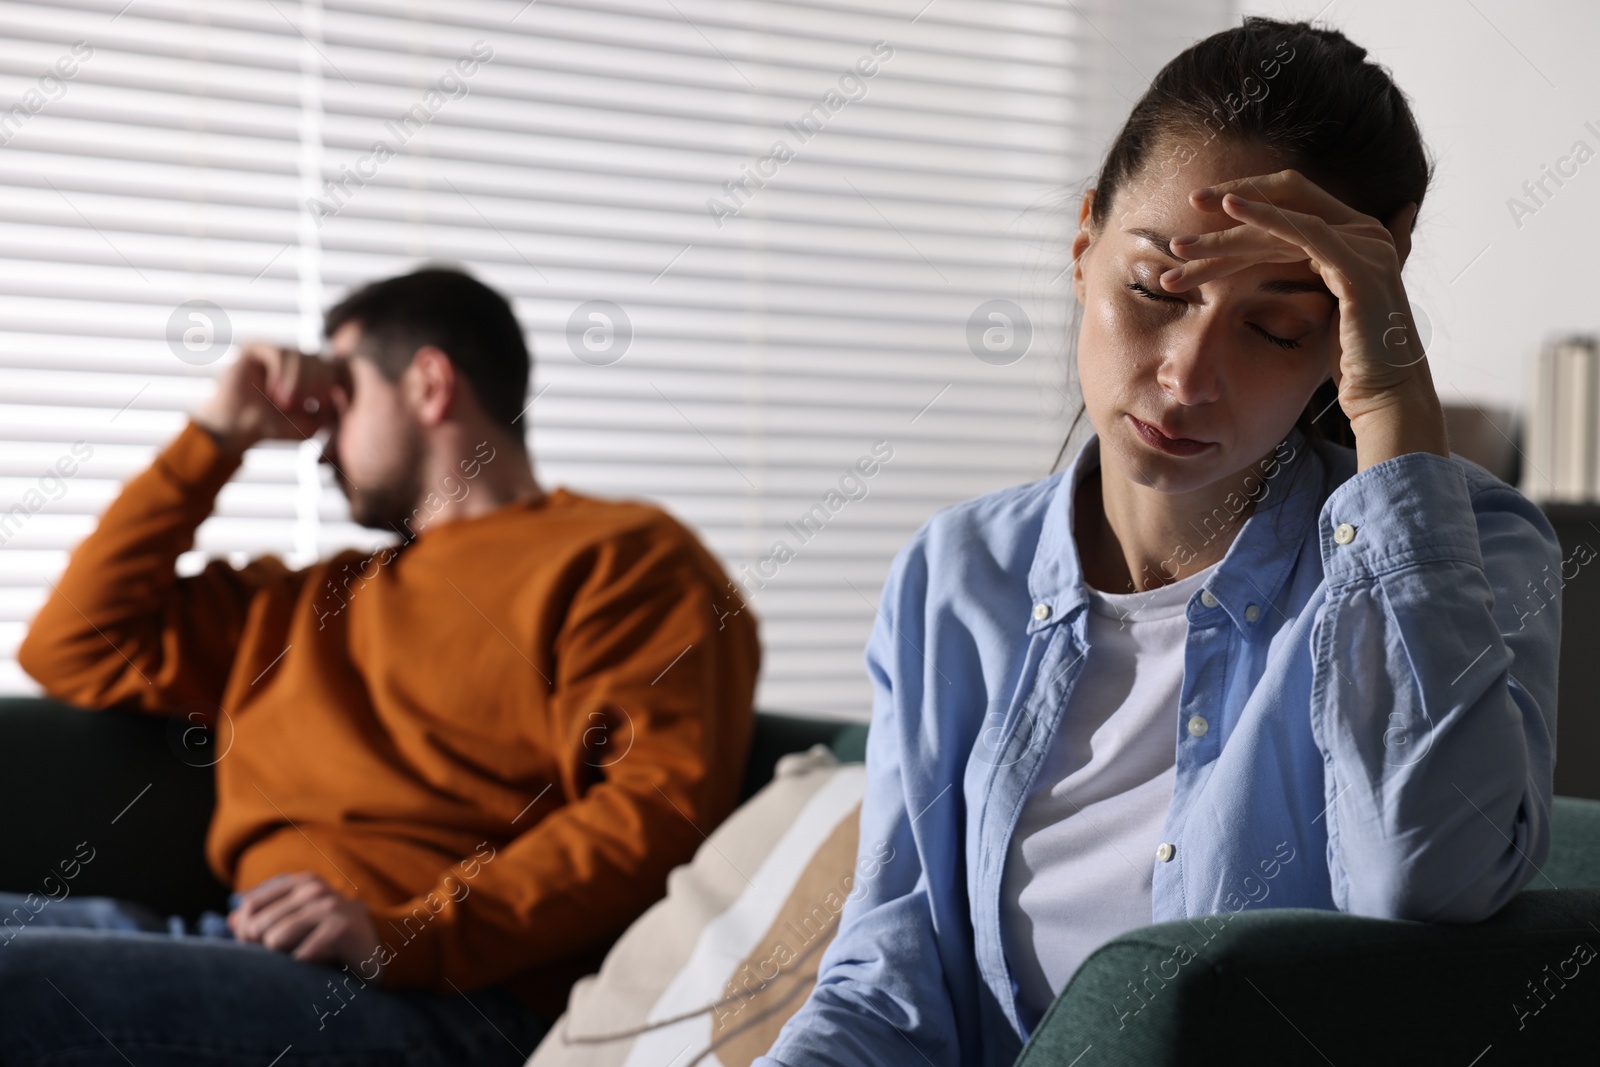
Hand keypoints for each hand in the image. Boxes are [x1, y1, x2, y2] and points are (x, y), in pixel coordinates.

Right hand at [191, 342, 349, 453]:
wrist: (238, 430)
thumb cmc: (274, 427)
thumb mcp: (310, 424)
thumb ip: (329, 411)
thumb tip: (339, 394)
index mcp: (309, 373)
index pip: (331, 369)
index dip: (330, 386)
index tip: (320, 405)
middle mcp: (293, 359)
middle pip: (319, 360)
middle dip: (315, 384)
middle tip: (298, 406)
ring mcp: (275, 351)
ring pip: (301, 355)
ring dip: (298, 382)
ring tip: (285, 403)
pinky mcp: (255, 347)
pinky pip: (280, 352)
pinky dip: (283, 374)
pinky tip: (275, 392)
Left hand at [228, 872, 383, 977]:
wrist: (382, 949)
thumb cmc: (333, 937)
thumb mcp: (299, 920)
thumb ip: (265, 917)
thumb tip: (232, 919)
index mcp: (302, 882)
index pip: (250, 906)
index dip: (245, 931)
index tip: (258, 946)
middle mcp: (314, 889)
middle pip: (258, 926)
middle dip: (265, 949)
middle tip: (287, 956)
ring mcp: (329, 906)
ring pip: (275, 940)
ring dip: (286, 959)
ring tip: (305, 957)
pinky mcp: (340, 929)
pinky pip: (300, 957)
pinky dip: (305, 968)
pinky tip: (321, 965)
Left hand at [1156, 169, 1443, 438]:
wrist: (1384, 396)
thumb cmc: (1348, 362)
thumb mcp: (1319, 311)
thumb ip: (1303, 281)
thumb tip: (1278, 279)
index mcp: (1353, 237)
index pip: (1294, 203)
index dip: (1248, 200)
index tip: (1197, 212)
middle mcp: (1363, 231)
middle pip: (1287, 202)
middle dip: (1231, 201)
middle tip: (1186, 208)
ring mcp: (1364, 244)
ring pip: (1284, 222)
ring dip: (1227, 232)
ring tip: (1180, 245)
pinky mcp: (1358, 265)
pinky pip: (1303, 233)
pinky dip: (1265, 217)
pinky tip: (1229, 208)